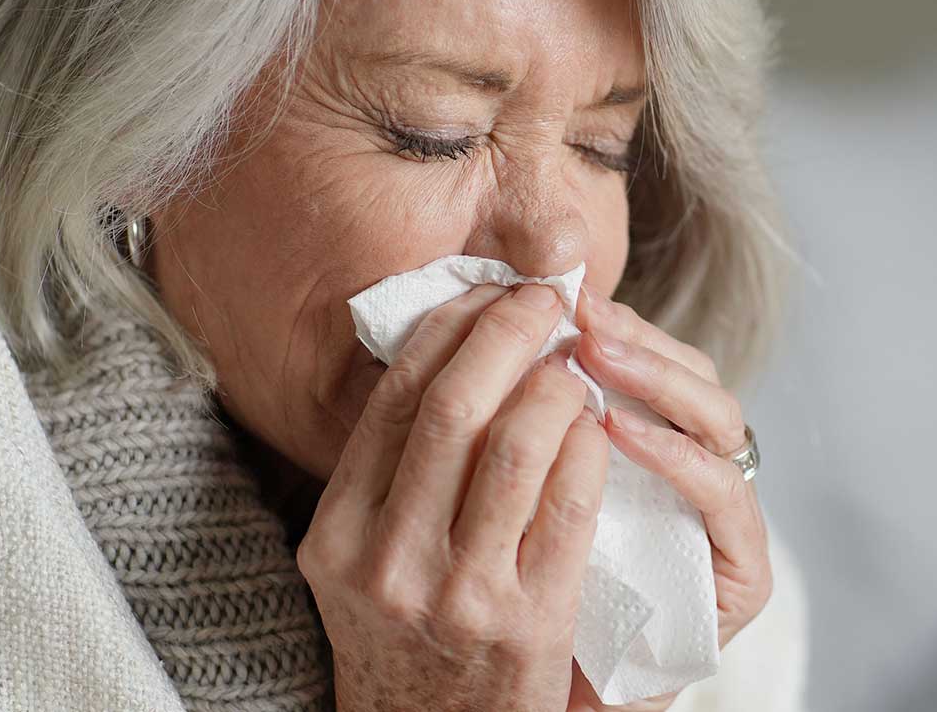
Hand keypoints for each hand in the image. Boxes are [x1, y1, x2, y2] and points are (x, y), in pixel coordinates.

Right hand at [298, 283, 610, 711]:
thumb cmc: (408, 642)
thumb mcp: (363, 565)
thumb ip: (389, 476)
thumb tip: (443, 354)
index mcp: (337, 534)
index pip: (393, 399)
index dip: (449, 329)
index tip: (488, 294)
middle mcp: (387, 561)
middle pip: (452, 408)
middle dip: (507, 334)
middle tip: (545, 301)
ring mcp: (458, 594)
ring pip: (513, 449)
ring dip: (555, 385)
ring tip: (576, 363)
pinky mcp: (528, 622)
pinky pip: (568, 510)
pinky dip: (588, 450)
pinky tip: (599, 426)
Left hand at [565, 288, 772, 710]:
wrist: (577, 707)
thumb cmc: (539, 611)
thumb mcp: (523, 506)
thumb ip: (524, 434)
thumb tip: (477, 334)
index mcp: (659, 451)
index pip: (651, 361)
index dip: (606, 323)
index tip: (549, 291)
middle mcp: (705, 476)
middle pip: (691, 374)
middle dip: (631, 336)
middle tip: (574, 308)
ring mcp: (731, 521)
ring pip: (719, 419)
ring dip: (654, 377)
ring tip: (593, 351)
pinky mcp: (747, 575)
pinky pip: (724, 498)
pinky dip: (676, 456)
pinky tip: (620, 429)